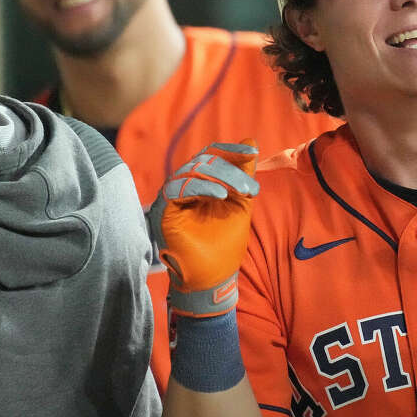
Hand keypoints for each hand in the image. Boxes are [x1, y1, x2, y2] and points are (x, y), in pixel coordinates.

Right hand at [147, 140, 259, 317]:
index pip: (212, 154)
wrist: (213, 277)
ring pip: (194, 170)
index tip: (252, 151)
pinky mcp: (164, 209)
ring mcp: (172, 196)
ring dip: (222, 177)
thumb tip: (250, 140)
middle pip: (205, 160)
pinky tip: (220, 195)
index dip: (232, 150)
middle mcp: (184, 186)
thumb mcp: (240, 202)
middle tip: (250, 188)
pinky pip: (180, 187)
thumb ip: (243, 173)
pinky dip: (201, 187)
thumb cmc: (225, 243)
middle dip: (232, 169)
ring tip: (241, 192)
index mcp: (201, 182)